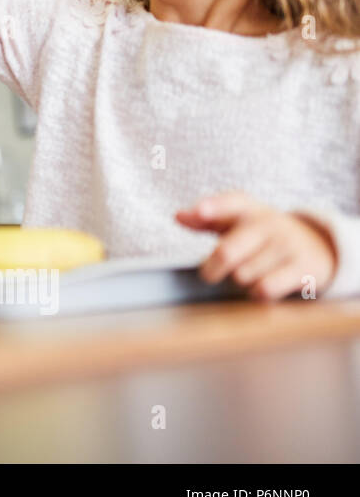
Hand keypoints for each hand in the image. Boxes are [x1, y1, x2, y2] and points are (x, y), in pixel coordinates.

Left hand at [177, 191, 337, 300]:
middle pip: (227, 252)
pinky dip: (257, 293)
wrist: (317, 245)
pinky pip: (265, 289)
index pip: (231, 202)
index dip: (213, 207)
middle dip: (211, 269)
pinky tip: (262, 287)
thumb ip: (205, 219)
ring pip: (243, 275)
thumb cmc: (261, 234)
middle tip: (209, 274)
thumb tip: (178, 216)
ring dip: (239, 281)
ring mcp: (287, 245)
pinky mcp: (303, 268)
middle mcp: (269, 223)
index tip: (199, 212)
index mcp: (248, 209)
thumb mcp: (236, 221)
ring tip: (248, 273)